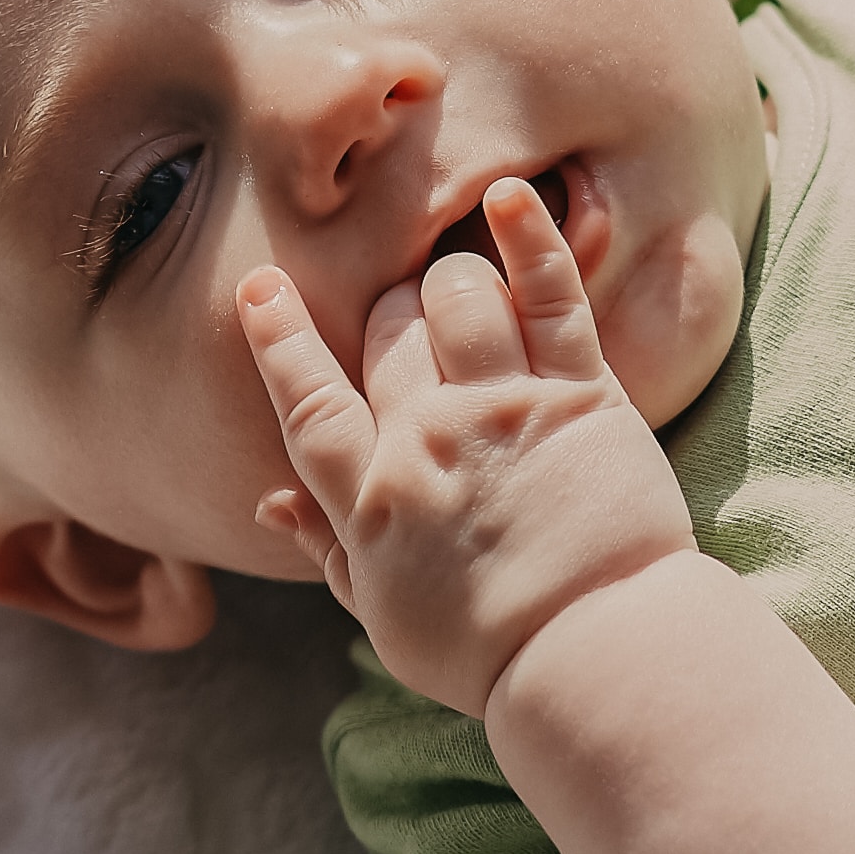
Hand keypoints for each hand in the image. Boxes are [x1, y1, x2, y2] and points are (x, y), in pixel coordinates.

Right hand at [242, 176, 700, 717]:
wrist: (595, 657)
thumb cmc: (487, 650)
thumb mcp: (383, 614)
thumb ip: (325, 547)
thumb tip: (266, 501)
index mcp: (368, 500)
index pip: (307, 402)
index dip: (278, 341)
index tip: (259, 287)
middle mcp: (426, 439)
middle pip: (385, 333)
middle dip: (387, 312)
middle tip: (411, 325)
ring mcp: (504, 409)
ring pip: (455, 296)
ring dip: (450, 278)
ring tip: (463, 290)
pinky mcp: (583, 395)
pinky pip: (552, 296)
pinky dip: (529, 236)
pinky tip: (508, 196)